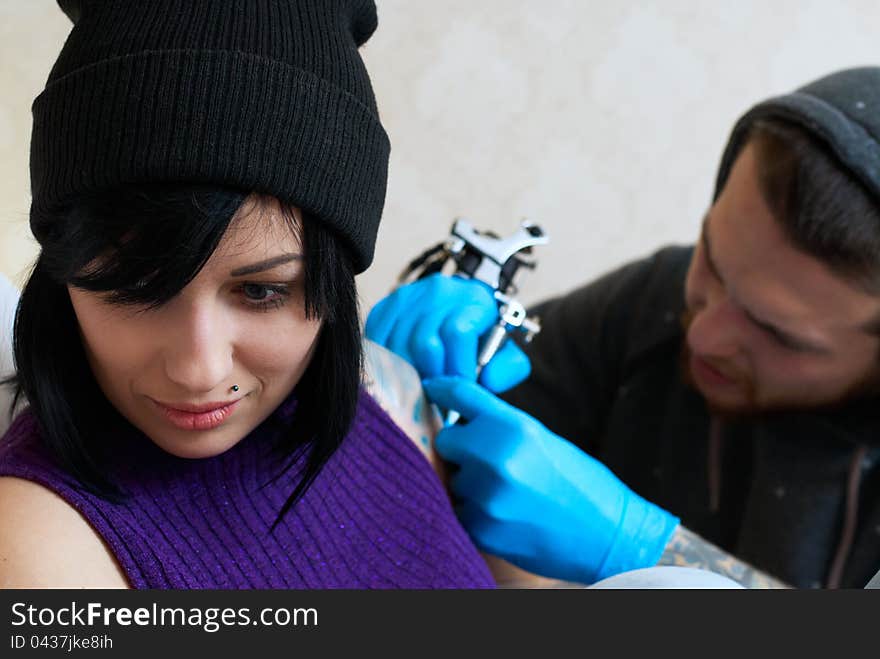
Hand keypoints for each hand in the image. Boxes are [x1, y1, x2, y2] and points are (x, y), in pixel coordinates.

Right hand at [365, 274, 530, 391]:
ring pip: (399, 346)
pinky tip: (402, 378)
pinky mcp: (383, 309)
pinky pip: (378, 343)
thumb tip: (485, 381)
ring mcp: (407, 297)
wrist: (456, 314)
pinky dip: (388, 367)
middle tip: (439, 397)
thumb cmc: (481, 341)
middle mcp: (438, 291)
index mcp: (473, 299)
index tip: (461, 390)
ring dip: (410, 376)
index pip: (458, 334)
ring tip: (422, 390)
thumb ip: (507, 370)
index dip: (458, 370)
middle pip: (425, 343)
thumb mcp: (506, 354)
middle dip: (433, 378)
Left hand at [423, 376, 679, 583]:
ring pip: (451, 479)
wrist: (606, 534)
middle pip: (446, 440)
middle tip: (484, 459)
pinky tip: (503, 514)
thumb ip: (498, 425)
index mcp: (513, 427)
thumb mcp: (540, 438)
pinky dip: (473, 512)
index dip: (441, 388)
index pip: (460, 395)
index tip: (430, 388)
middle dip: (459, 447)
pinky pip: (457, 510)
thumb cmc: (578, 481)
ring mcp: (486, 496)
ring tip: (504, 493)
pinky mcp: (481, 529)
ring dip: (467, 484)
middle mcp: (495, 458)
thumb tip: (459, 417)